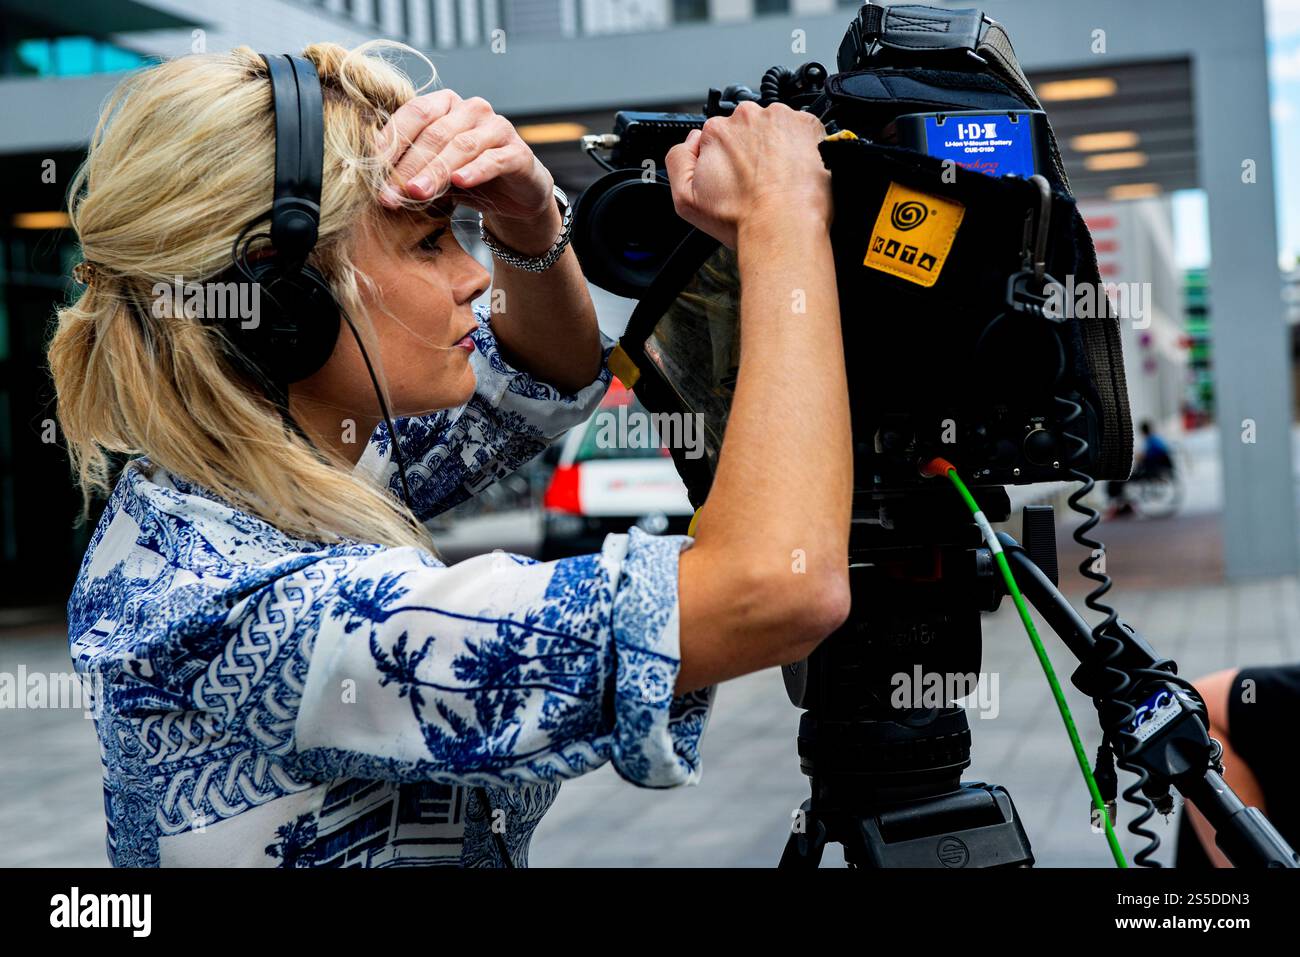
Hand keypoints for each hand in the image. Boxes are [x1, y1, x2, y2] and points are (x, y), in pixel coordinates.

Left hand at [375, 90, 558, 251]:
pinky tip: (460, 182)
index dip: (392, 140)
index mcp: (446, 104)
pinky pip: (493, 160)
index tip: (372, 168)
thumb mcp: (433, 172)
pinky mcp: (518, 153)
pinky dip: (475, 171)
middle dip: (409, 165)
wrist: (514, 197)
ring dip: (435, 171)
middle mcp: (472, 109)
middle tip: (390, 193)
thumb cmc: (467, 179)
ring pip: (461, 146)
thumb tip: (374, 180)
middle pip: (435, 133)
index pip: (415, 113)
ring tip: (417, 193)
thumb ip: (411, 168)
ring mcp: (497, 128)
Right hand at [664, 102, 830, 249]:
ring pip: (775, 128)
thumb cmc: (741, 218)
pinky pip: (802, 131)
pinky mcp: (808, 125)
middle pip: (747, 128)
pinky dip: (800, 147)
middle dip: (751, 149)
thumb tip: (692, 140)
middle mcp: (747, 117)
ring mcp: (781, 118)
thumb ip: (677, 161)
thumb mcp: (685, 199)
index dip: (725, 158)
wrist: (783, 227)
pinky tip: (795, 171)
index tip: (734, 176)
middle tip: (758, 179)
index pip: (717, 135)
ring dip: (776, 147)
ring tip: (779, 178)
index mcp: (717, 130)